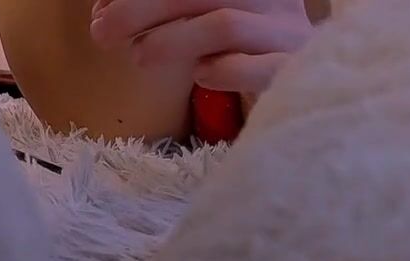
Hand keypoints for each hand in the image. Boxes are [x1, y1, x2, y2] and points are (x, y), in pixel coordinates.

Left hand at [89, 0, 313, 93]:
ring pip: (224, 24)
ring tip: (140, 57)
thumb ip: (168, 13)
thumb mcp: (207, 25)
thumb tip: (105, 13)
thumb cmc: (246, 59)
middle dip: (142, 8)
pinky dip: (223, 70)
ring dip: (172, 40)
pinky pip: (258, 68)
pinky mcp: (295, 74)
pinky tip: (201, 76)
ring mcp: (290, 35)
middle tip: (103, 31)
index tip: (103, 5)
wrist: (306, 101)